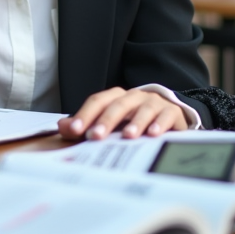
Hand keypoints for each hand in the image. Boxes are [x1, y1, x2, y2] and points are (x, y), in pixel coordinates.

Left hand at [58, 87, 187, 140]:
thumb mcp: (109, 124)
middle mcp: (134, 97)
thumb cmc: (132, 122)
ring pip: (143, 109)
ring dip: (135, 123)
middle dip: (106, 120)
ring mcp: (153, 103)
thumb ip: (85, 125)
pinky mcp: (171, 113)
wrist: (168, 118)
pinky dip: (159, 125)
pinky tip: (153, 134)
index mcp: (116, 98)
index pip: (98, 101)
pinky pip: (166, 116)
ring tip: (127, 136)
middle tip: (96, 136)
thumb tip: (63, 127)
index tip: (75, 130)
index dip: (85, 114)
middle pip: (118, 104)